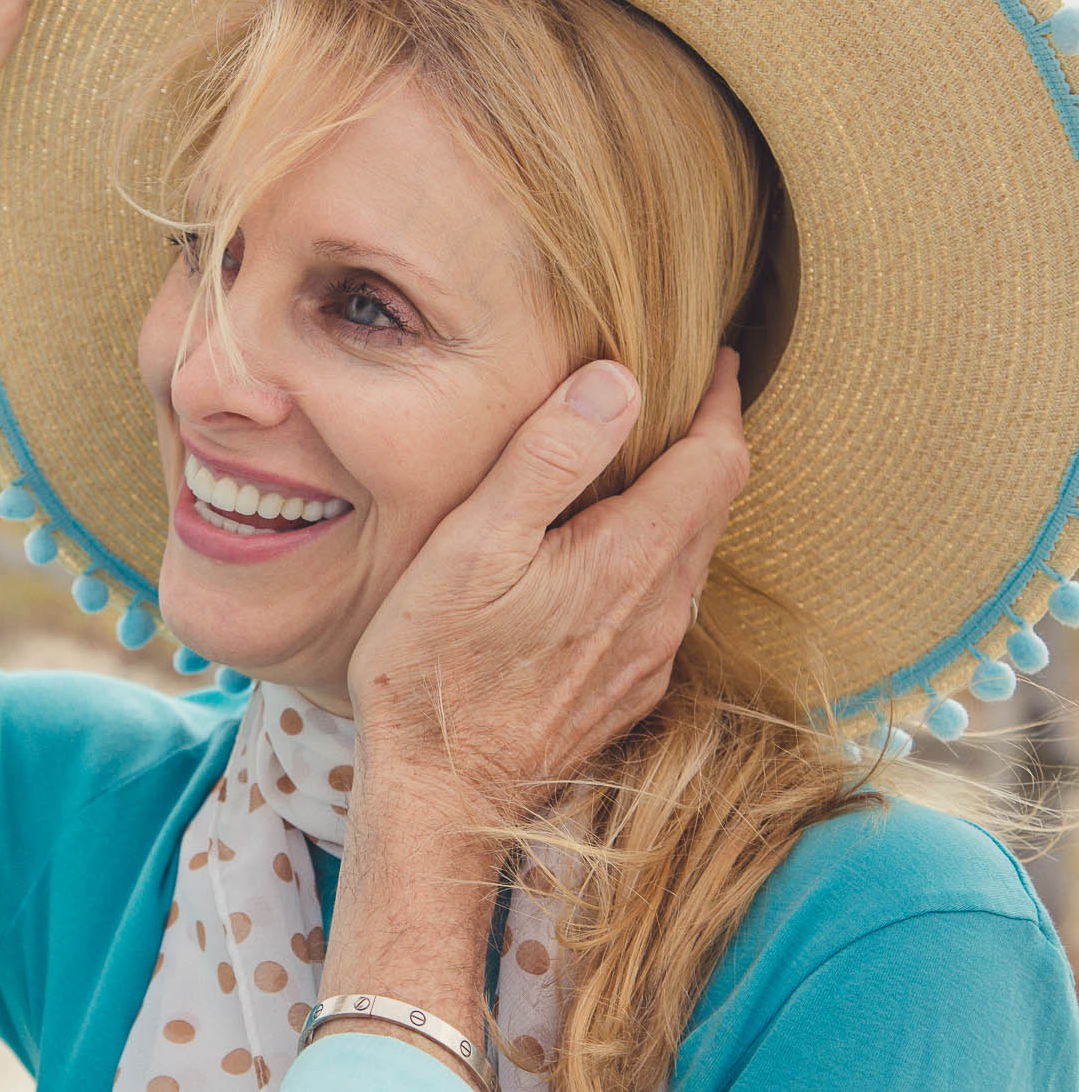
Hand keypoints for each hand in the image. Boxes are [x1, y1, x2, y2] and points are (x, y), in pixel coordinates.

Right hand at [346, 348, 748, 817]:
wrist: (441, 797)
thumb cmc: (436, 669)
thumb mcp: (474, 544)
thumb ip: (549, 458)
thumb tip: (619, 380)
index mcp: (631, 558)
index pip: (717, 459)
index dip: (722, 401)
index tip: (717, 359)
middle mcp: (661, 609)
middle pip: (713, 505)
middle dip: (705, 442)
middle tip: (682, 395)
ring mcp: (648, 656)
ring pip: (690, 556)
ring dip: (680, 500)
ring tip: (641, 461)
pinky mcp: (626, 690)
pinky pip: (663, 603)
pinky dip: (653, 555)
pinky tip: (605, 553)